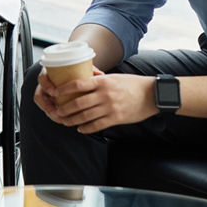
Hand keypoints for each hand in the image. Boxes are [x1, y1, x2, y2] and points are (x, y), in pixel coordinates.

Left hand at [35, 69, 156, 132]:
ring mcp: (110, 107)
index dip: (63, 89)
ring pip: (85, 116)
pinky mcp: (116, 118)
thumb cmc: (132, 84)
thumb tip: (81, 79)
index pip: (78, 84)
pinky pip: (97, 125)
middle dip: (64, 109)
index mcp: (103, 81)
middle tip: (56, 111)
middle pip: (78, 103)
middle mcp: (105, 94)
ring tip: (65, 121)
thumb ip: (98, 79)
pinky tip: (80, 129)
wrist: (152, 95)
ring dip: (72, 120)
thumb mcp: (113, 77)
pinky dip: (86, 128)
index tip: (54, 93)